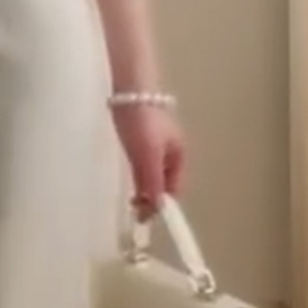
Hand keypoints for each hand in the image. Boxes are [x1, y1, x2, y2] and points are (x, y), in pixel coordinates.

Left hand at [110, 103, 185, 220]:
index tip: (145, 218)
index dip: (162, 206)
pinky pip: (144, 165)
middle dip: (153, 199)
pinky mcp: (142, 139)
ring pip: (154, 175)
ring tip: (131, 199)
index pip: (175, 190)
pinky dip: (139, 176)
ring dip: (145, 189)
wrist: (128, 89)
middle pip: (165, 184)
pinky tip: (130, 179)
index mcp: (178, 156)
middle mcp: (171, 153)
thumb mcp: (147, 155)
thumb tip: (157, 208)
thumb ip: (152, 181)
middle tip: (134, 210)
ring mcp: (157, 145)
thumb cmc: (141, 122)